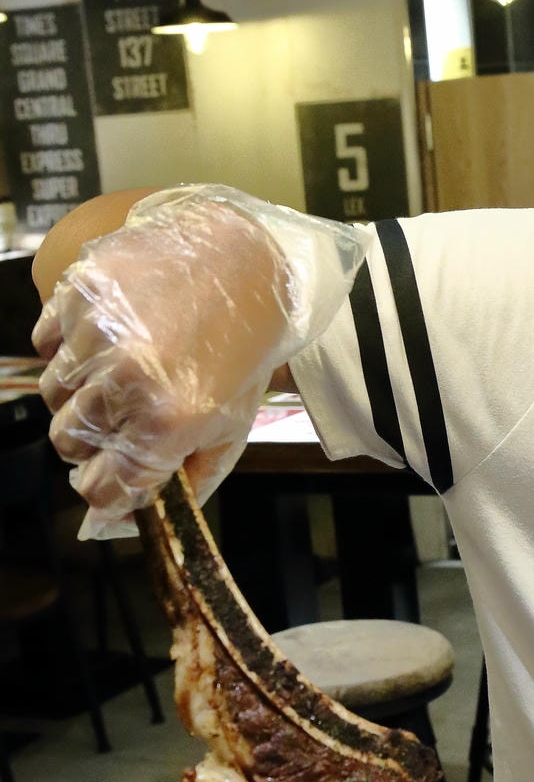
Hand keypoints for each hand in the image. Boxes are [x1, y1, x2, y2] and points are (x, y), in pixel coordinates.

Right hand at [34, 199, 293, 535]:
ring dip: (80, 391)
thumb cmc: (240, 349)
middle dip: (93, 438)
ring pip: (51, 394)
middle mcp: (126, 379)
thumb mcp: (230, 427)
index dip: (105, 485)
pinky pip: (44, 342)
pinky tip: (110, 334)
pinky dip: (67, 346)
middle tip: (127, 411)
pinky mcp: (78, 292)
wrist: (241, 261)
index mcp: (168, 421)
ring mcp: (96, 332)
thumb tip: (112, 520)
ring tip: (124, 366)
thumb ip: (182, 482)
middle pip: (67, 443)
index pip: (99, 487)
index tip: (116, 470)